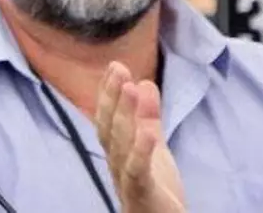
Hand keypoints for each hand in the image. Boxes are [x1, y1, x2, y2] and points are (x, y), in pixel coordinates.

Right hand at [95, 62, 184, 212]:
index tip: (115, 66)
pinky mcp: (142, 194)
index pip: (108, 118)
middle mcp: (116, 163)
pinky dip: (141, 151)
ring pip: (120, 144)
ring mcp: (126, 179)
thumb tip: (145, 82)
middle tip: (118, 69)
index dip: (109, 93)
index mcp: (118, 151)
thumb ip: (148, 118)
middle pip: (109, 127)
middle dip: (112, 97)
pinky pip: (137, 171)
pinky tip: (147, 133)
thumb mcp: (153, 147)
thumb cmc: (154, 191)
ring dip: (124, 115)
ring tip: (130, 88)